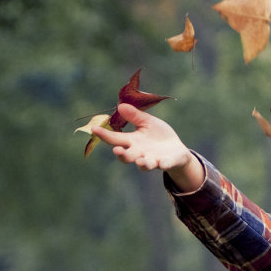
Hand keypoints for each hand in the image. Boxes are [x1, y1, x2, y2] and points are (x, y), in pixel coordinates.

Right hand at [89, 103, 203, 190]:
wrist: (176, 150)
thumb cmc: (158, 135)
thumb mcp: (147, 123)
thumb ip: (135, 116)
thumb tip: (121, 106)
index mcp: (133, 141)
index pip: (116, 138)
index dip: (104, 134)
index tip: (94, 128)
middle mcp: (140, 152)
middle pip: (127, 156)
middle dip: (122, 155)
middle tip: (117, 150)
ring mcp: (153, 159)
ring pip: (144, 165)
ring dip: (142, 163)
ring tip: (141, 160)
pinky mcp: (167, 162)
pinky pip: (165, 165)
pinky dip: (164, 164)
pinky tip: (163, 162)